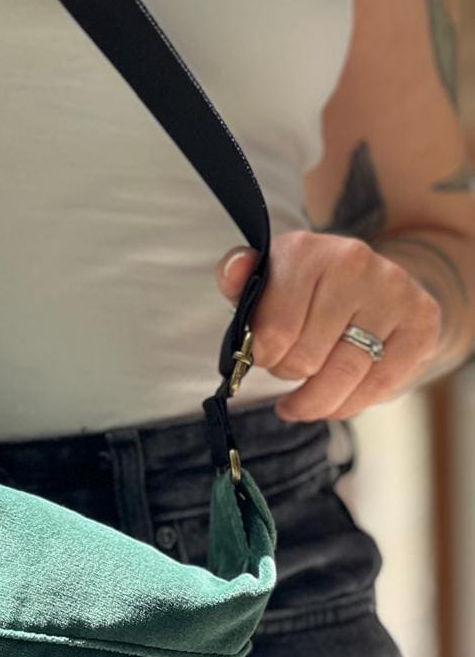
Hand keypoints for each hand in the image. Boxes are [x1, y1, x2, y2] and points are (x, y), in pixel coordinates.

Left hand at [215, 229, 443, 420]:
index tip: (261, 357)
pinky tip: (335, 401)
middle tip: (286, 371)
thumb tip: (234, 269)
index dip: (260, 357)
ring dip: (314, 401)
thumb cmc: (308, 291)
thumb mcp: (267, 280)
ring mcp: (392, 292)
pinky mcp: (421, 322)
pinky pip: (378, 386)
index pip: (273, 331)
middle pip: (305, 358)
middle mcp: (354, 263)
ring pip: (342, 376)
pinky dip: (349, 404)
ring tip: (301, 402)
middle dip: (287, 375)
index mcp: (306, 251)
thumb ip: (239, 278)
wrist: (374, 284)